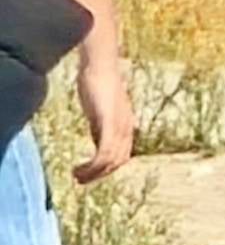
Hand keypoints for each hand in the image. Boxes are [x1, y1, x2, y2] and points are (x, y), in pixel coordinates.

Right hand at [69, 50, 131, 183]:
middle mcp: (127, 128)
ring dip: (93, 173)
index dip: (108, 168)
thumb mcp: (101, 109)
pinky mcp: (109, 124)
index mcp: (126, 126)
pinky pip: (104, 153)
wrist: (100, 65)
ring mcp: (119, 127)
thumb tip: (97, 138)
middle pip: (119, 160)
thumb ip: (101, 124)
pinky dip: (93, 166)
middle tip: (80, 180)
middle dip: (100, 174)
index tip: (90, 173)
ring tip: (77, 177)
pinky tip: (79, 168)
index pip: (122, 154)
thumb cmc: (98, 82)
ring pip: (111, 161)